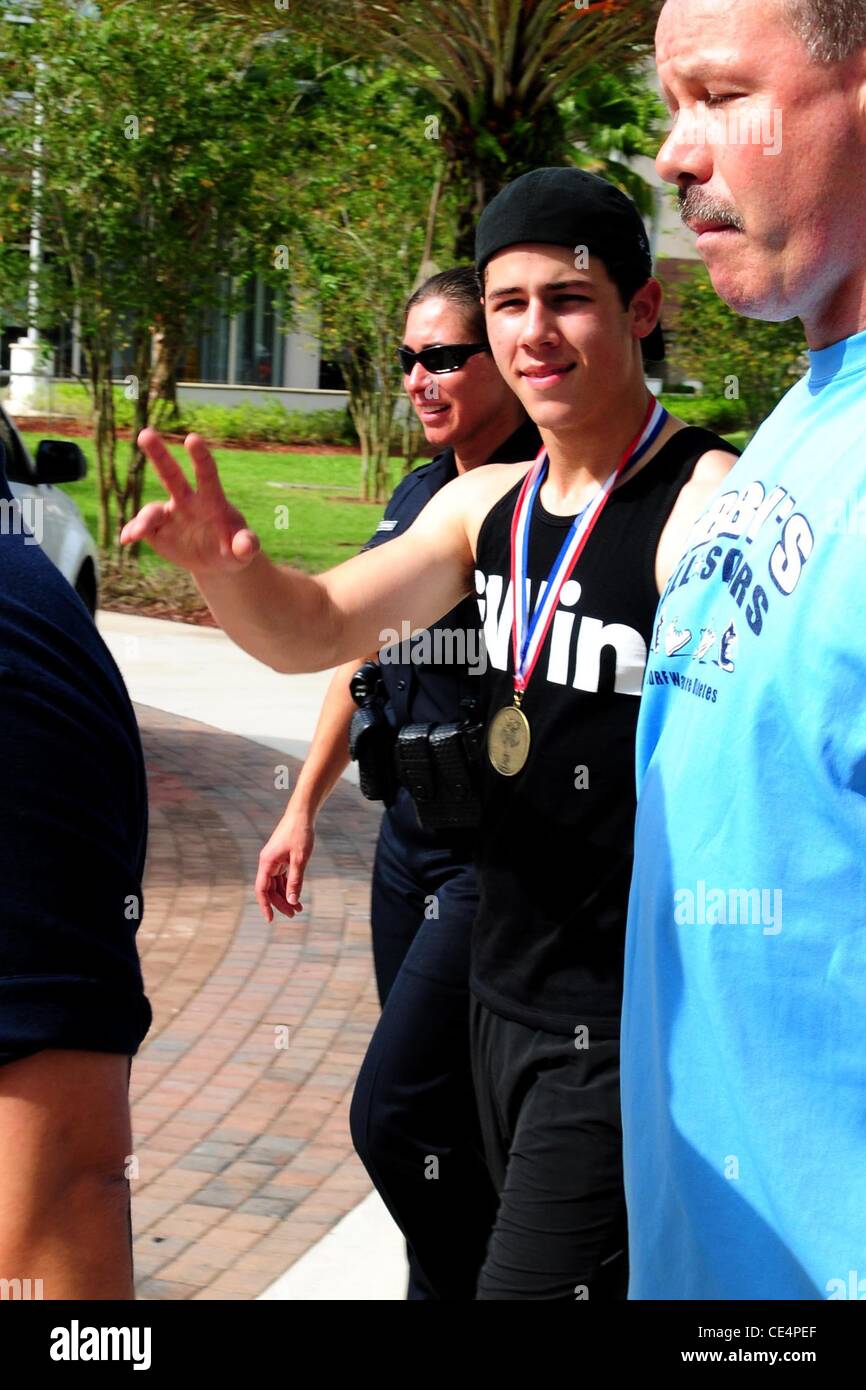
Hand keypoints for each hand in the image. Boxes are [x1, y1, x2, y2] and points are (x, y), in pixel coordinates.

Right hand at [120, 429, 260, 573]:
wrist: (216, 562)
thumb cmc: (234, 549)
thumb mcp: (244, 550)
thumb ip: (247, 545)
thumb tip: (248, 545)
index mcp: (211, 499)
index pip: (206, 473)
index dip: (200, 457)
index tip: (192, 438)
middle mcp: (187, 501)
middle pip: (171, 474)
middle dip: (159, 454)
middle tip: (145, 434)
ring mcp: (170, 515)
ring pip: (153, 510)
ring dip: (145, 519)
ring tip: (138, 533)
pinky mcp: (156, 531)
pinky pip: (142, 528)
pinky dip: (133, 531)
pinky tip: (126, 539)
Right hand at [255, 798, 315, 922]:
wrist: (302, 814)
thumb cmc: (300, 834)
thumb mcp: (300, 859)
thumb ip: (295, 880)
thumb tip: (292, 900)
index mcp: (267, 862)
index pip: (262, 889)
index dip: (265, 905)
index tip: (270, 920)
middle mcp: (267, 863)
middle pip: (270, 889)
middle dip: (280, 903)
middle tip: (294, 915)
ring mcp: (274, 860)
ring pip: (276, 884)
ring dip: (286, 896)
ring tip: (298, 908)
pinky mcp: (281, 858)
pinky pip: (281, 877)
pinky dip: (288, 886)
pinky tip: (297, 895)